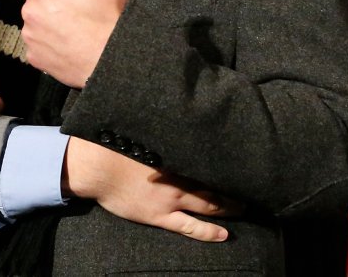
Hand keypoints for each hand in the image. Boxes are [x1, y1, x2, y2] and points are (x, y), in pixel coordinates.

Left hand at [21, 0, 127, 86]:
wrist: (111, 64)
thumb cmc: (110, 22)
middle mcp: (32, 11)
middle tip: (73, 1)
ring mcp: (31, 36)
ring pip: (36, 18)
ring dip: (48, 17)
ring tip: (70, 23)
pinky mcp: (34, 57)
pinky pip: (37, 41)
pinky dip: (48, 39)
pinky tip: (66, 40)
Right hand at [65, 137, 239, 241]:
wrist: (96, 166)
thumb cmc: (116, 144)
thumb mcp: (144, 129)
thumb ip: (164, 128)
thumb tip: (177, 114)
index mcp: (177, 153)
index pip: (210, 157)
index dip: (228, 161)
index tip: (242, 160)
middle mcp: (180, 176)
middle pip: (215, 183)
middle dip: (235, 187)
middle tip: (251, 189)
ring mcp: (172, 198)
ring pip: (209, 205)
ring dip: (229, 208)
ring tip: (243, 209)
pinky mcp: (160, 215)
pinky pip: (190, 227)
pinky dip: (209, 232)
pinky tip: (224, 234)